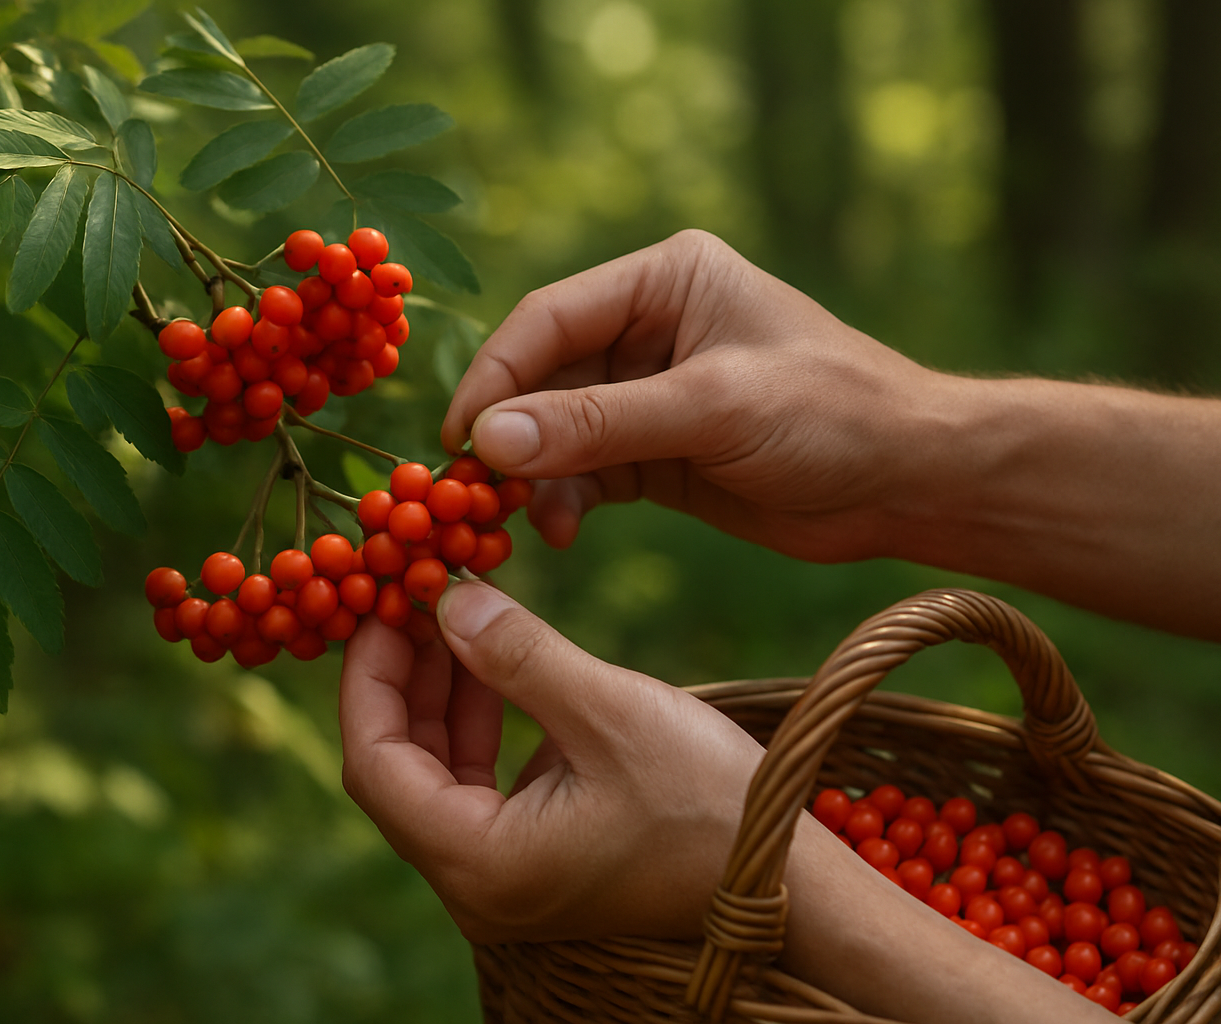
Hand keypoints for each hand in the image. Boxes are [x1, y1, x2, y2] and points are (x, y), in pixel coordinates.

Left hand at [340, 578, 767, 941]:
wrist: (797, 885)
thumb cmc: (710, 803)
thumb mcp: (608, 711)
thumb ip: (517, 654)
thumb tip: (446, 598)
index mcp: (480, 864)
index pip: (375, 764)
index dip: (368, 677)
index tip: (382, 603)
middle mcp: (479, 883)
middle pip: (398, 770)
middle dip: (402, 678)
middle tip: (414, 597)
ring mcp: (508, 877)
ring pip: (438, 774)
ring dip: (442, 694)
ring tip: (455, 613)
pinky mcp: (540, 860)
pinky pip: (481, 786)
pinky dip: (481, 722)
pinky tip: (497, 661)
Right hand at [441, 230, 944, 560]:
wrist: (909, 482)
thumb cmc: (831, 415)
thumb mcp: (712, 408)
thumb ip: (599, 424)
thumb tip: (489, 439)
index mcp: (665, 280)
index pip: (550, 318)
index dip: (497, 376)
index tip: (460, 438)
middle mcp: (648, 327)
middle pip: (542, 376)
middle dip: (510, 434)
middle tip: (472, 493)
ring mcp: (649, 392)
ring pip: (555, 430)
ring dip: (534, 475)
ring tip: (524, 522)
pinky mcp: (656, 452)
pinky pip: (584, 472)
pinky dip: (564, 500)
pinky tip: (561, 530)